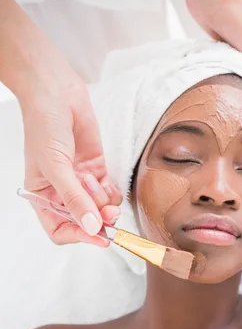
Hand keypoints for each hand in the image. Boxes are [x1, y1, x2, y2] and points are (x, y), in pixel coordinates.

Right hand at [0, 0, 121, 245]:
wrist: (56, 92)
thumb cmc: (44, 126)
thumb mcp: (56, 167)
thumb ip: (74, 199)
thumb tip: (91, 226)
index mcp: (43, 197)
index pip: (61, 230)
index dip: (79, 236)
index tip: (98, 236)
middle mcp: (62, 192)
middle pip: (84, 221)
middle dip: (98, 221)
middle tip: (110, 216)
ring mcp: (80, 182)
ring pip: (99, 208)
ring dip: (104, 204)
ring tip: (100, 188)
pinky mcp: (96, 169)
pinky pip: (108, 191)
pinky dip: (112, 192)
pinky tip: (107, 184)